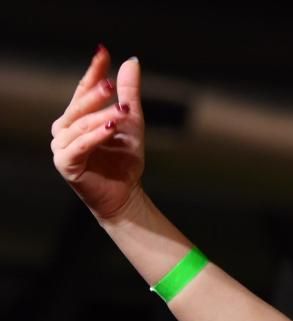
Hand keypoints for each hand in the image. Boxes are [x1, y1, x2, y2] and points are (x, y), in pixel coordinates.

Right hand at [50, 46, 144, 221]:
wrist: (126, 196)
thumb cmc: (125, 162)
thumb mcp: (131, 123)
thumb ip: (129, 95)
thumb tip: (131, 62)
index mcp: (76, 118)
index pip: (83, 90)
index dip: (93, 71)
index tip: (103, 52)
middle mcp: (64, 129)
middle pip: (78, 106)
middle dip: (95, 94)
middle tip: (112, 84)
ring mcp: (62, 146)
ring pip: (80, 125)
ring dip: (101, 116)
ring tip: (122, 112)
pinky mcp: (66, 163)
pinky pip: (80, 145)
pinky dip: (95, 135)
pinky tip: (110, 128)